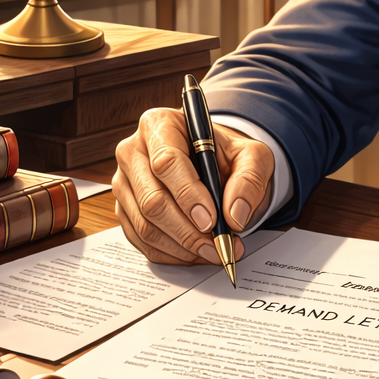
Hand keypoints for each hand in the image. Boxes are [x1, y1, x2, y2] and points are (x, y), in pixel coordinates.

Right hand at [113, 107, 274, 265]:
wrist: (215, 165)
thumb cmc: (227, 156)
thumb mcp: (252, 156)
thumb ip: (249, 180)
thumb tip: (234, 215)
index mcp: (160, 125)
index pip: (166, 162)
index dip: (188, 195)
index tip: (211, 220)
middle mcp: (134, 152)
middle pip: (152, 200)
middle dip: (187, 231)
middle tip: (217, 245)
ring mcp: (125, 183)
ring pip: (146, 226)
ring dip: (182, 247)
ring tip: (214, 250)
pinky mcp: (125, 209)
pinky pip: (142, 241)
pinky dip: (172, 254)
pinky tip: (196, 252)